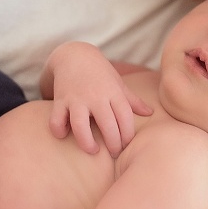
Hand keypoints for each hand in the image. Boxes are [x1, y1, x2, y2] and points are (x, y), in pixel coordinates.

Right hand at [44, 41, 151, 156]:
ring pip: (81, 126)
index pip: (125, 118)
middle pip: (108, 126)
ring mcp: (77, 99)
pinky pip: (57, 119)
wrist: (74, 55)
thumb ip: (133, 101)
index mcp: (114, 93)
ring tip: (93, 150)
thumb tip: (150, 113)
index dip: (128, 135)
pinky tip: (64, 135)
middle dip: (113, 144)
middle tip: (115, 153)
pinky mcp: (61, 100)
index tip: (127, 145)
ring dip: (87, 142)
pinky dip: (58, 130)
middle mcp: (97, 97)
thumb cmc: (101, 73)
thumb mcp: (118, 84)